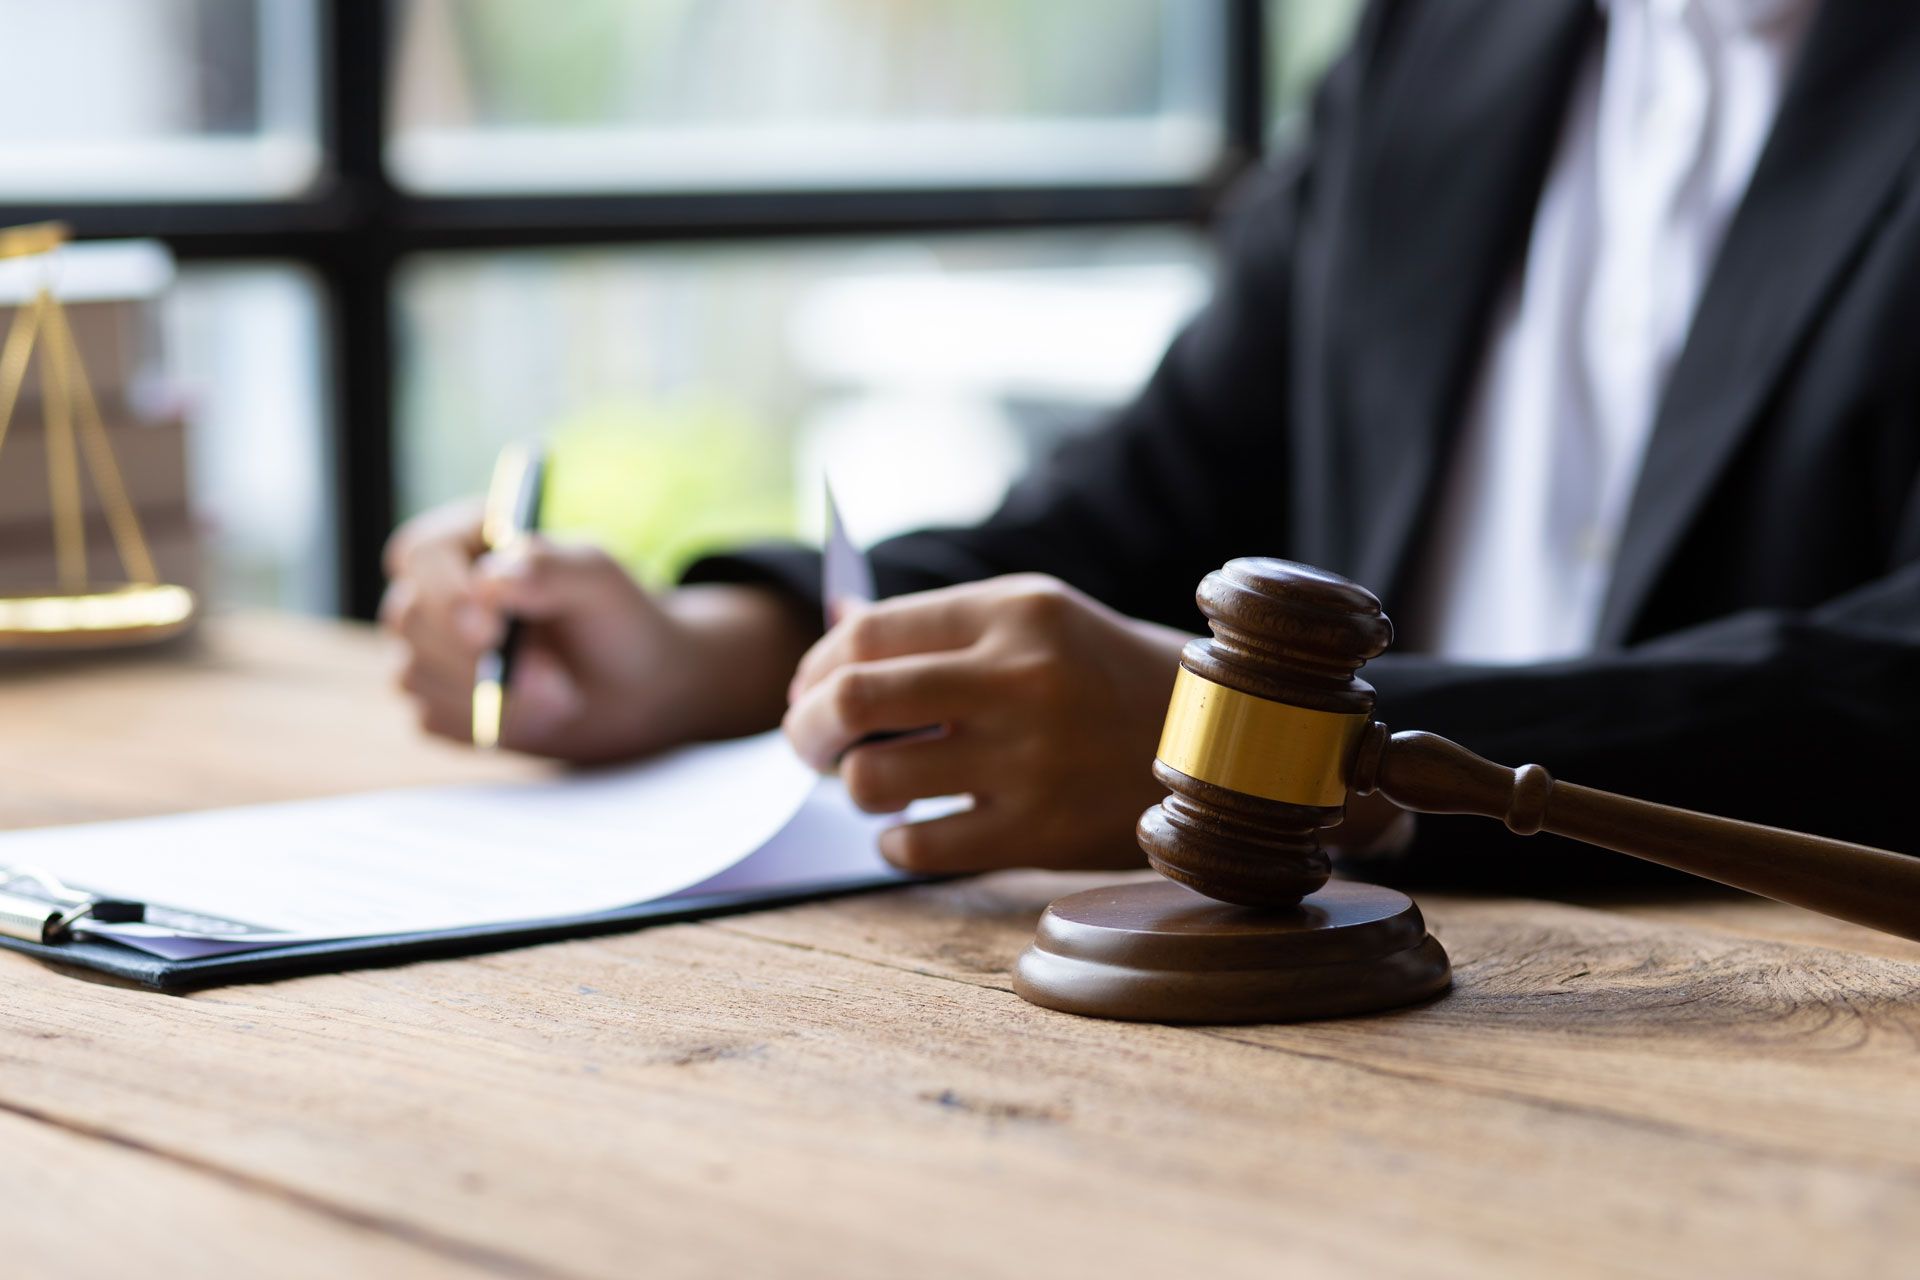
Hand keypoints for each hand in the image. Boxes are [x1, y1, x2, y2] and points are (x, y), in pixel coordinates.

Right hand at [380, 502, 813, 762]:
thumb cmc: (616, 617)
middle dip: (477, 659)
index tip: (492, 631)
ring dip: (491, 696)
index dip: (444, 594)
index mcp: (470, 540)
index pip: (419, 555)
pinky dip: (484, 725)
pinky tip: (534, 716)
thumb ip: (547, 567)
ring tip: (563, 696)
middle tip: (554, 679)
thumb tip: (487, 584)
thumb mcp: (598, 578)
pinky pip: (429, 718)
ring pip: (412, 674)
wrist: (639, 687)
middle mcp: (439, 591)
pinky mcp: (439, 701)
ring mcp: (432, 649)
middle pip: (407, 619)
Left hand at [783, 574, 1191, 873]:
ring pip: (873, 779)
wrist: (1220, 748)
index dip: (815, 666)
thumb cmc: (1105, 677)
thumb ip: (938, 625)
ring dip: (852, 786)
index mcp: (1016, 612)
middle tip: (810, 746)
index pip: (865, 632)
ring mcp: (1030, 760)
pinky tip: (916, 827)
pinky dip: (895, 841)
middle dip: (806, 728)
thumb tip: (832, 624)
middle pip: (851, 699)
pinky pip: (917, 847)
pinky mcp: (1039, 833)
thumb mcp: (1038, 620)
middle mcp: (1020, 679)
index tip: (809, 691)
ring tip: (874, 784)